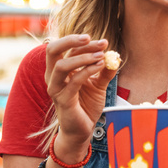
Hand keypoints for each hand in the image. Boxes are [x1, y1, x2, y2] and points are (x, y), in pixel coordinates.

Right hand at [45, 34, 117, 148]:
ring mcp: (56, 88)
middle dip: (71, 40)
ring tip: (101, 56)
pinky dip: (87, 71)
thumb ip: (105, 71)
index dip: (83, 42)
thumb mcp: (99, 85)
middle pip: (52, 50)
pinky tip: (100, 67)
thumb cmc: (87, 105)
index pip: (66, 48)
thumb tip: (115, 56)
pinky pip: (74, 81)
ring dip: (82, 57)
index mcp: (59, 69)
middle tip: (90, 38)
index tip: (104, 42)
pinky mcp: (63, 100)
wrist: (82, 130)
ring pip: (62, 65)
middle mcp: (53, 76)